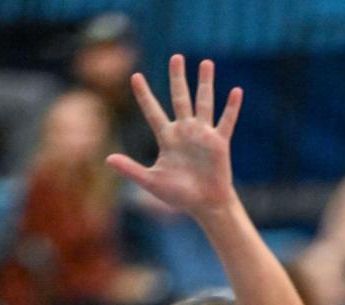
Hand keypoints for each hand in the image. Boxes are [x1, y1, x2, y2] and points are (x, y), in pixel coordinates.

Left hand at [107, 55, 241, 217]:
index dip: (144, 95)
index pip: (152, 111)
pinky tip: (237, 91)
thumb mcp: (152, 182)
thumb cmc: (179, 195)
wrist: (205, 206)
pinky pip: (226, 121)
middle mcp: (185, 131)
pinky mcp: (219, 143)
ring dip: (205, 83)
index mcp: (167, 138)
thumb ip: (131, 169)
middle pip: (180, 98)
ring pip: (203, 102)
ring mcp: (203, 135)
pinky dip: (232, 107)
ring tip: (206, 63)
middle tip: (176, 57)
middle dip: (178, 78)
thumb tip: (107, 159)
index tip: (134, 76)